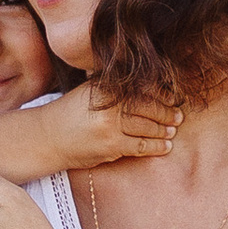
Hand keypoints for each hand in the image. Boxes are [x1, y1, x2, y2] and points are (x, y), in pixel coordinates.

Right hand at [60, 77, 181, 170]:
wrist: (48, 137)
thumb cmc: (70, 113)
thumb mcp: (89, 90)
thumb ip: (113, 84)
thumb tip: (147, 82)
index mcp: (105, 86)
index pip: (142, 86)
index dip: (161, 92)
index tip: (172, 96)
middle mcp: (109, 104)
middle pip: (148, 107)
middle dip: (167, 112)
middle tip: (179, 115)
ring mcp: (111, 126)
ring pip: (147, 127)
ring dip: (164, 129)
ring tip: (173, 130)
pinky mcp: (111, 146)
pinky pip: (141, 146)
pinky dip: (156, 146)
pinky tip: (165, 145)